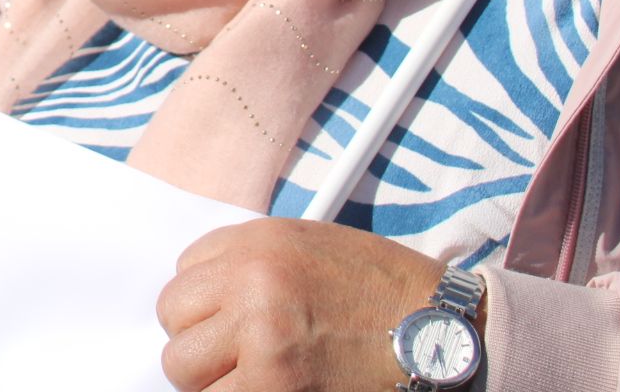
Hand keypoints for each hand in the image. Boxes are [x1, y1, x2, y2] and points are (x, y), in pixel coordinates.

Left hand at [156, 218, 446, 390]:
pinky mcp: (275, 385)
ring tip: (254, 377)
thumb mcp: (314, 248)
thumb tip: (207, 297)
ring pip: (181, 365)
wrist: (445, 332)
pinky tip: (267, 390)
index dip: (207, 303)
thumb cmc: (386, 292)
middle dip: (199, 340)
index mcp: (259, 242)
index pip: (184, 271)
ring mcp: (261, 336)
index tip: (229, 320)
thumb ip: (255, 263)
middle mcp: (252, 282)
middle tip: (236, 357)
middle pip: (174, 316)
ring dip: (210, 377)